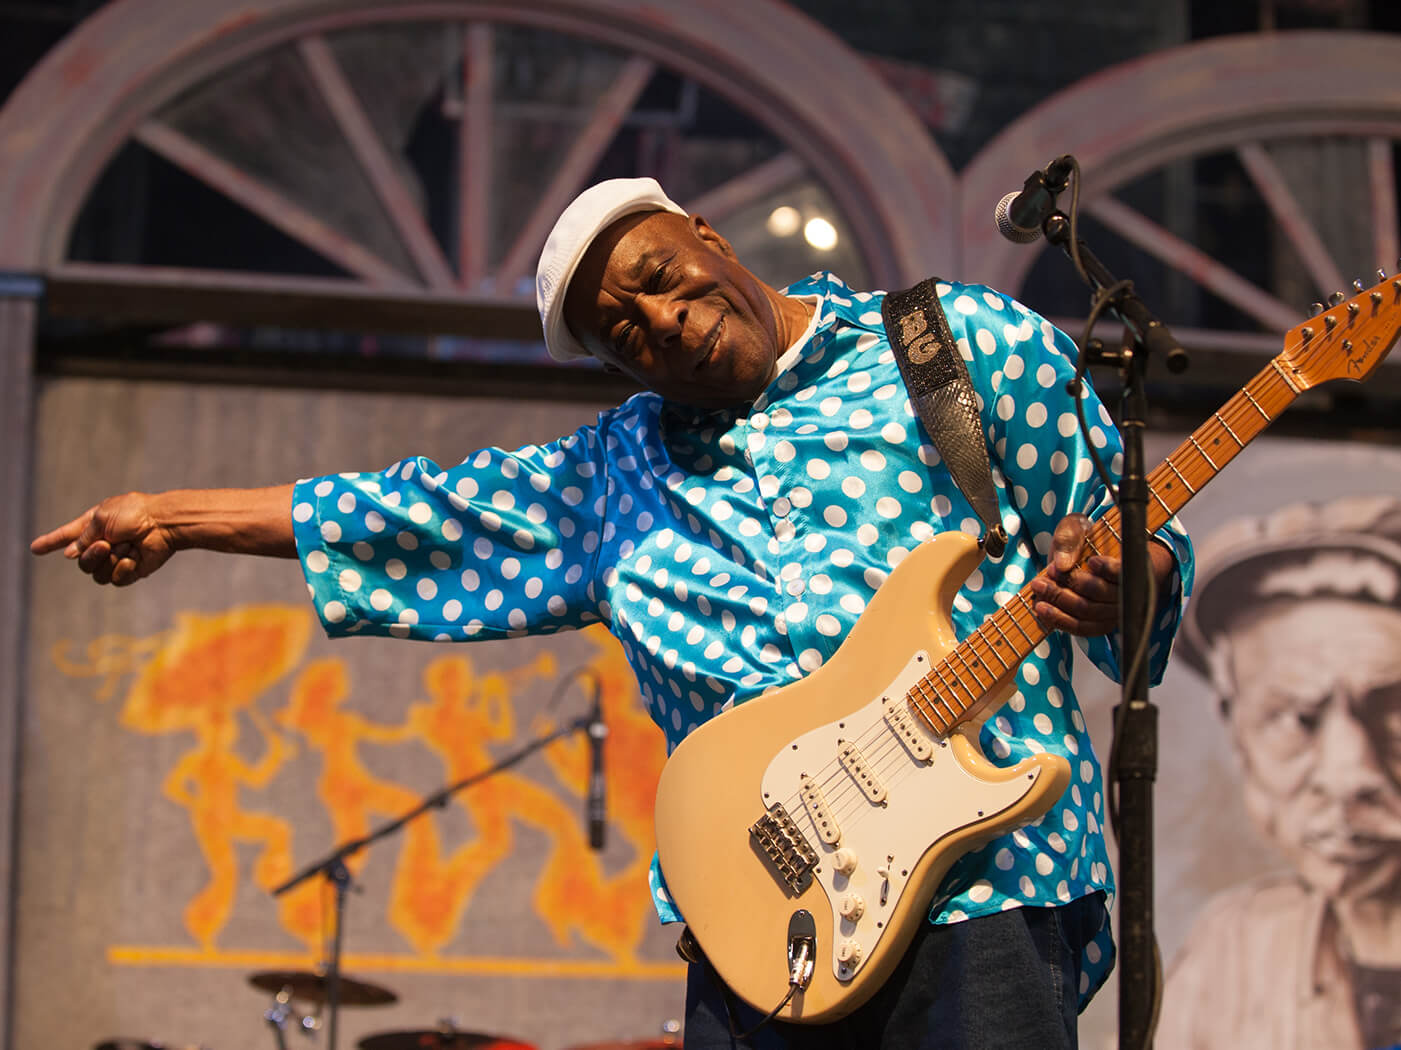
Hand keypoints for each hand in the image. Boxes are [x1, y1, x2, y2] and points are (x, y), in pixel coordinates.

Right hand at [30, 492, 175, 584]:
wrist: (163, 524)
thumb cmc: (134, 514)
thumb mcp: (101, 518)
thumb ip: (84, 536)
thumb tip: (70, 553)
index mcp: (94, 525)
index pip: (68, 536)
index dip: (51, 542)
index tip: (35, 548)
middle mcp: (103, 543)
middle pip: (82, 562)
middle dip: (91, 555)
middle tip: (107, 544)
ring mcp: (116, 558)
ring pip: (96, 573)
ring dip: (109, 560)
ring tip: (126, 546)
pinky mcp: (131, 570)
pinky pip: (115, 579)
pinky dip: (123, 568)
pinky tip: (134, 557)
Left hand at [1028, 513, 1120, 636]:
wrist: (1080, 558)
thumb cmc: (1082, 540)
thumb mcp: (1075, 527)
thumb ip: (1070, 539)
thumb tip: (1063, 564)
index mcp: (1128, 565)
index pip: (1124, 571)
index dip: (1109, 568)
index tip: (1092, 561)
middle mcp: (1126, 592)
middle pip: (1100, 593)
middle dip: (1070, 582)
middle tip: (1049, 572)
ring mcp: (1113, 611)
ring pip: (1088, 612)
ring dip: (1059, 601)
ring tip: (1039, 588)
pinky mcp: (1099, 624)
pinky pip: (1081, 628)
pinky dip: (1059, 620)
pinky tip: (1042, 609)